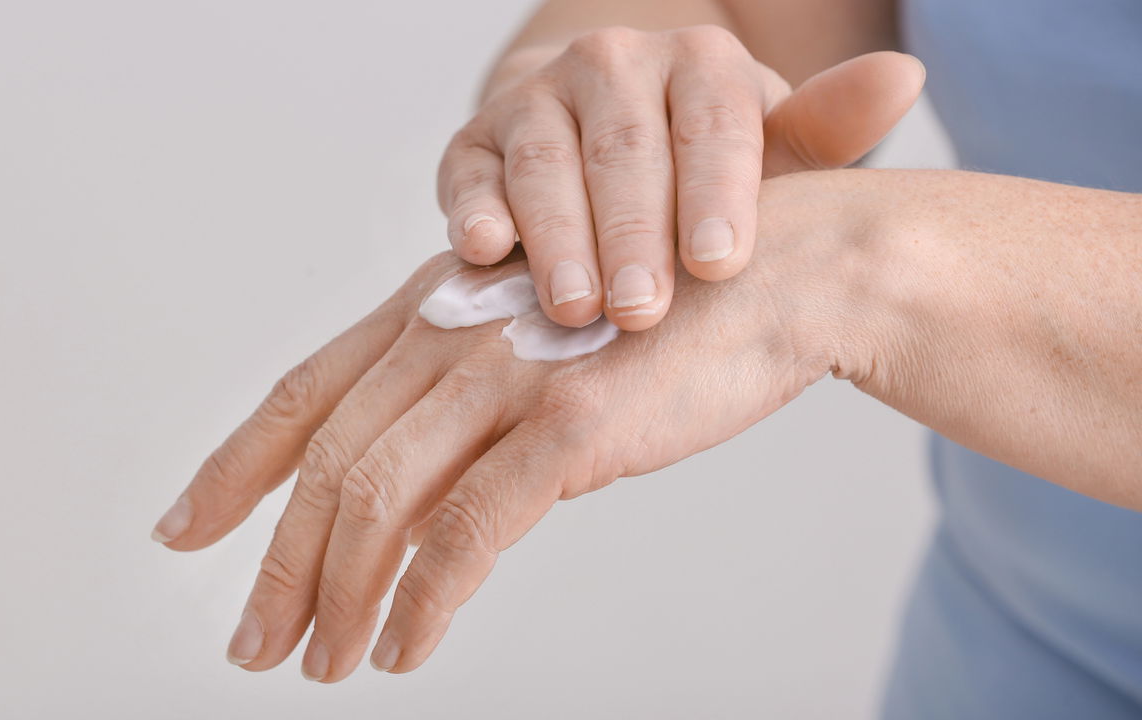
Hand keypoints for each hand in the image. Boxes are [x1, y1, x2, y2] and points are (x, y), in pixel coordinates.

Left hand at [152, 170, 878, 679]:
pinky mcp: (568, 425)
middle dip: (277, 563)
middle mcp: (452, 333)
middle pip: (327, 463)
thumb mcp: (542, 351)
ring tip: (322, 663)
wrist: (777, 276)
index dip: (235, 465)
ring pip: (379, 502)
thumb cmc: (663, 319)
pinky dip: (422, 602)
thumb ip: (471, 417)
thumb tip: (419, 517)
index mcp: (436, 309)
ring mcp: (506, 374)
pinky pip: (465, 534)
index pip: (306, 393)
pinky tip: (402, 650)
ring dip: (336, 595)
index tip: (182, 530)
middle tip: (252, 644)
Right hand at [438, 25, 922, 330]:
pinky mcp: (473, 142)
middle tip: (642, 312)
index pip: (713, 121)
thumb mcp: (766, 157)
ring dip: (558, 237)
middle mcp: (613, 65)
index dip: (715, 193)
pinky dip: (473, 212)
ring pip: (544, 162)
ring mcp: (536, 99)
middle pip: (624, 147)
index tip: (720, 265)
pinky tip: (482, 254)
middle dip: (631, 233)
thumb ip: (823, 131)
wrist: (599, 150)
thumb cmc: (697, 175)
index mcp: (698, 64)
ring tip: (573, 309)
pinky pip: (469, 174)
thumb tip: (905, 79)